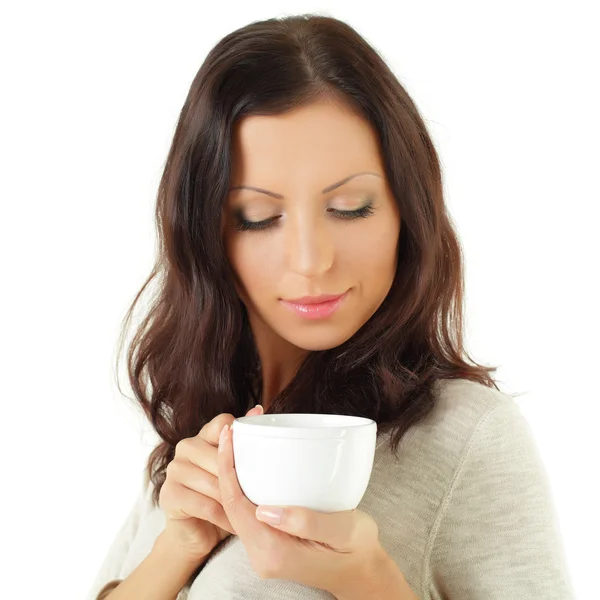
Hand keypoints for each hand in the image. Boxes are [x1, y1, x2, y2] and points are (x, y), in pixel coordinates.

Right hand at [158, 403, 263, 563]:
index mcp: (203, 436)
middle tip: (260, 497)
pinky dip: (224, 519)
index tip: (256, 454)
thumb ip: (244, 443)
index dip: (240, 439)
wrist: (195, 533)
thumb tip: (258, 409)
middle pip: (222, 458)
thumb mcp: (235, 471)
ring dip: (235, 503)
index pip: (223, 424)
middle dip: (242, 481)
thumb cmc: (221, 498)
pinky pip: (206, 506)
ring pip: (216, 484)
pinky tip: (234, 526)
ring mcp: (175, 469)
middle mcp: (186, 447)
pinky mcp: (168, 494)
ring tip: (252, 514)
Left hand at [216, 423, 401, 598]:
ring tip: (238, 441)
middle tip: (232, 430)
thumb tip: (265, 510)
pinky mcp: (269, 544)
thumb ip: (306, 522)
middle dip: (227, 464)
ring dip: (234, 474)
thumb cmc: (358, 550)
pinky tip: (252, 465)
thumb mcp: (344, 531)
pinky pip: (248, 512)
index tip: (227, 435)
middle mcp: (261, 555)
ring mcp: (263, 552)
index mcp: (274, 553)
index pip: (235, 505)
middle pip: (230, 504)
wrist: (362, 573)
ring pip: (237, 507)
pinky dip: (245, 486)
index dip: (227, 467)